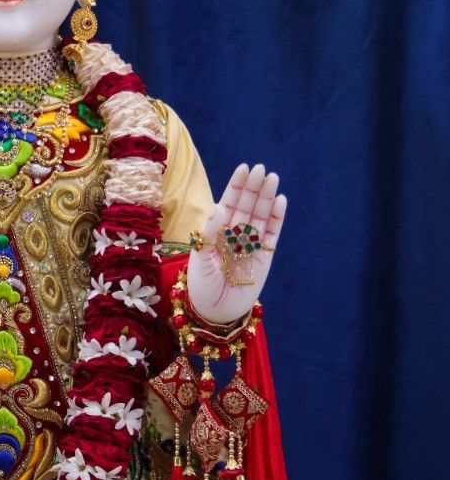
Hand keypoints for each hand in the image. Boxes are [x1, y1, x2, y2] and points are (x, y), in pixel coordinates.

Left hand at [186, 163, 285, 326]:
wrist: (215, 311)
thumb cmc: (201, 285)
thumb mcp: (199, 257)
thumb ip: (209, 232)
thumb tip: (221, 206)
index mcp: (218, 231)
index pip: (228, 203)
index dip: (236, 186)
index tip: (243, 168)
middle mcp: (235, 234)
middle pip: (247, 206)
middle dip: (253, 187)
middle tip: (261, 169)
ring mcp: (251, 244)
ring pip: (261, 216)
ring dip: (267, 197)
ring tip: (272, 178)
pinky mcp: (265, 256)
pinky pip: (272, 233)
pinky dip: (277, 218)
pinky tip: (280, 201)